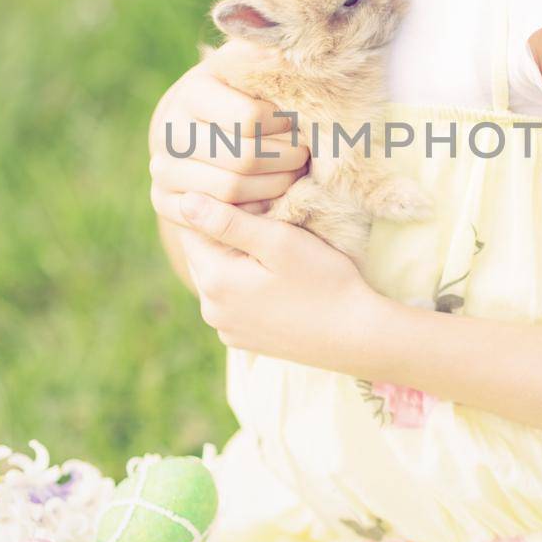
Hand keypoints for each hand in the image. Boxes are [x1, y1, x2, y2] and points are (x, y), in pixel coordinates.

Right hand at [149, 38, 310, 225]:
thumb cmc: (240, 93)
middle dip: (285, 160)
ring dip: (274, 186)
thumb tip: (286, 36)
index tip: (300, 123)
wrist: (196, 127)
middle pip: (243, 159)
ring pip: (231, 191)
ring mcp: (162, 169)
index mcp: (192, 93)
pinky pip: (214, 219)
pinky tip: (269, 197)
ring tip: (294, 174)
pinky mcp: (163, 201)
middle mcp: (168, 131)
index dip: (285, 125)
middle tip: (305, 155)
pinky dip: (249, 212)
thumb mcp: (252, 67)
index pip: (250, 118)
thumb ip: (268, 55)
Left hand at [176, 191, 382, 370]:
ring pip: (218, 277)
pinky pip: (232, 301)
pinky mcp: (243, 340)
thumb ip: (228, 220)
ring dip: (237, 259)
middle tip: (269, 223)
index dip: (220, 209)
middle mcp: (211, 310)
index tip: (254, 204)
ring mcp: (226, 329)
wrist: (356, 336)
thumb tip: (185, 201)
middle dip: (226, 235)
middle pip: (204, 254)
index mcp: (215, 281)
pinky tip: (277, 282)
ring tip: (276, 253)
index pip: (193, 229)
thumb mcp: (279, 241)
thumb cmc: (324, 281)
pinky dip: (246, 285)